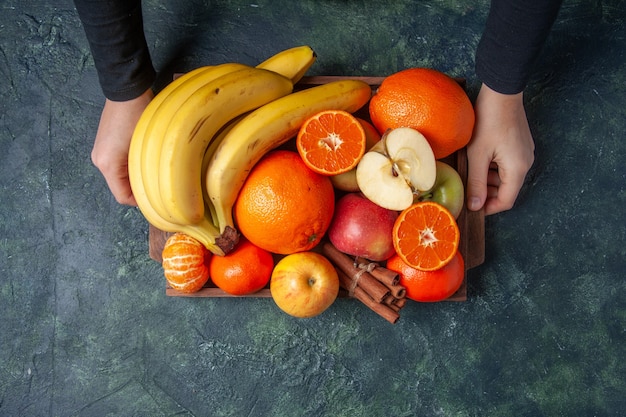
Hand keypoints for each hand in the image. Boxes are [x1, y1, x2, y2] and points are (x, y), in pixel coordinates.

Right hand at [90, 88, 153, 205]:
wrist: (127, 90)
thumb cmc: (138, 115)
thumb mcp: (145, 148)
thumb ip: (145, 171)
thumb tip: (154, 186)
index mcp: (107, 165)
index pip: (123, 197)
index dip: (141, 201)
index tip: (158, 199)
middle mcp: (99, 161)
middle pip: (121, 187)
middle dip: (139, 188)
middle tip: (160, 185)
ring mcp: (101, 152)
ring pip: (121, 176)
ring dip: (136, 176)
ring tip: (154, 171)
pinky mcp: (105, 144)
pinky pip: (119, 164)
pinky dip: (131, 166)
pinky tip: (145, 159)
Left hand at [466, 84, 534, 214]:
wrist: (501, 92)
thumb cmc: (488, 121)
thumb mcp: (477, 155)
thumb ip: (476, 183)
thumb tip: (475, 207)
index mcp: (518, 169)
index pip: (507, 201)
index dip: (489, 208)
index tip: (472, 208)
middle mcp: (526, 163)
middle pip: (506, 189)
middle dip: (486, 192)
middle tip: (466, 187)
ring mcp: (524, 153)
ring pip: (504, 176)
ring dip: (487, 178)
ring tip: (469, 170)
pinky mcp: (520, 144)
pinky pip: (506, 163)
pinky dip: (492, 166)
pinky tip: (478, 158)